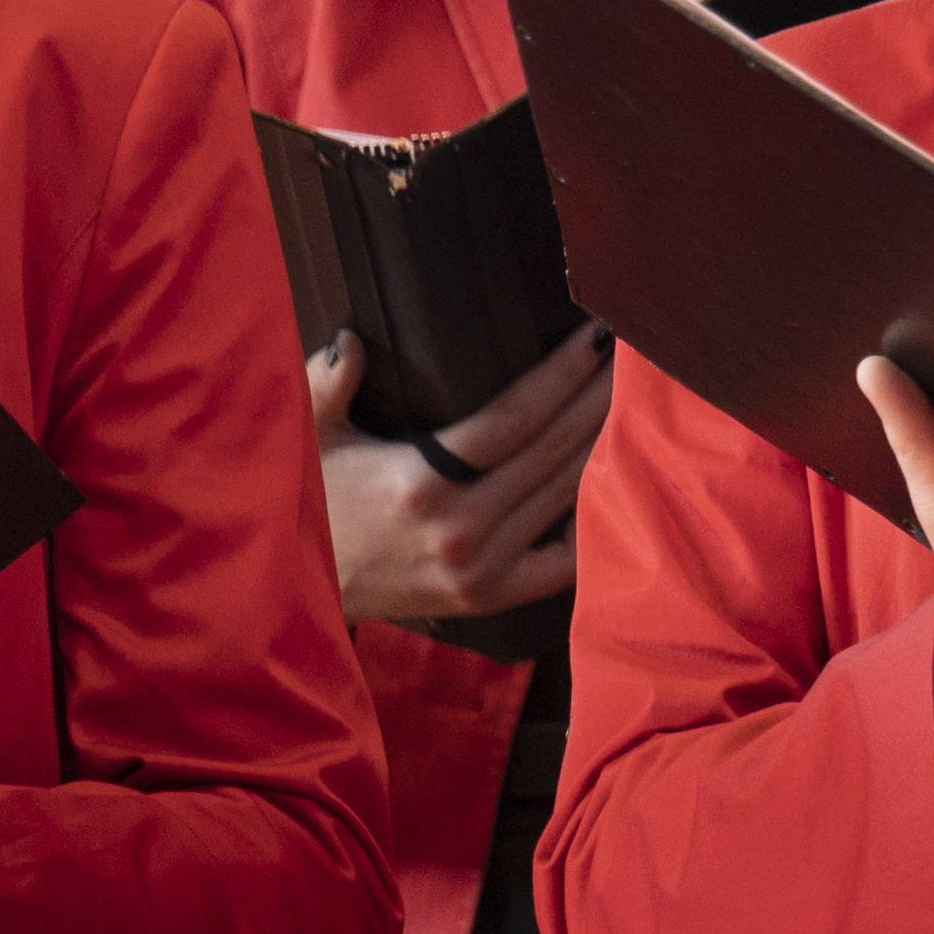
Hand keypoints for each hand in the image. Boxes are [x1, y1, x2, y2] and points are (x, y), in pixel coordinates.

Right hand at [311, 323, 612, 627]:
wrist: (296, 592)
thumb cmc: (306, 502)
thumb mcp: (305, 438)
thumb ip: (327, 384)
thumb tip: (352, 339)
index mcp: (418, 481)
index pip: (514, 418)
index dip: (563, 374)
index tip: (598, 335)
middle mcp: (458, 526)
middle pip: (553, 450)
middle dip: (600, 396)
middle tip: (637, 353)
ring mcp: (480, 568)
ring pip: (566, 494)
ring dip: (607, 443)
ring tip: (637, 399)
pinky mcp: (490, 597)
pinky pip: (564, 559)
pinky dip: (596, 518)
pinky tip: (620, 476)